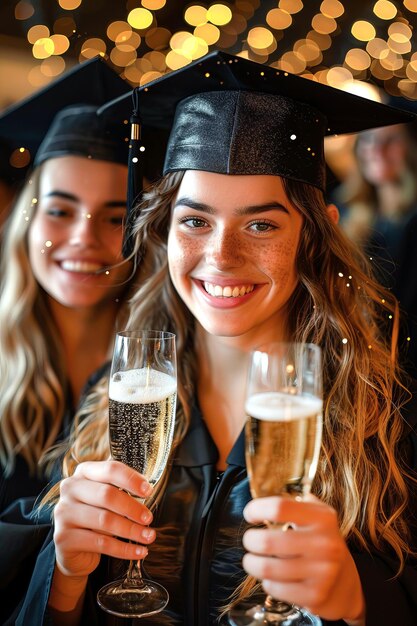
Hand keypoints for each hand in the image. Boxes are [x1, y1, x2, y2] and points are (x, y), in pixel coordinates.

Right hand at [53, 460, 155, 579]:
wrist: (72, 550)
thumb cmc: (95, 517)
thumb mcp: (105, 499)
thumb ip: (120, 491)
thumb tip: (147, 493)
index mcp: (83, 473)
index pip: (109, 469)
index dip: (131, 479)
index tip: (148, 491)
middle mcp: (70, 489)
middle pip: (107, 495)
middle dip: (132, 508)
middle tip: (148, 518)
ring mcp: (64, 513)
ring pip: (105, 520)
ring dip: (131, 530)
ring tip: (148, 536)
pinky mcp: (63, 538)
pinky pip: (101, 543)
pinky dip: (124, 549)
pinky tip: (139, 551)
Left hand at [242, 495, 364, 623]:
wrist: (346, 582)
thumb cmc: (321, 543)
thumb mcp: (318, 516)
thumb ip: (295, 503)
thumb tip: (264, 497)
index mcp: (322, 518)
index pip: (279, 507)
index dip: (257, 509)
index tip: (250, 514)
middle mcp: (324, 543)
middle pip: (267, 541)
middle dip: (250, 540)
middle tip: (250, 541)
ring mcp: (322, 571)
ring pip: (267, 568)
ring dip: (252, 563)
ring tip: (252, 560)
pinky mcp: (315, 595)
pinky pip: (274, 588)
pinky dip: (267, 583)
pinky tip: (272, 578)